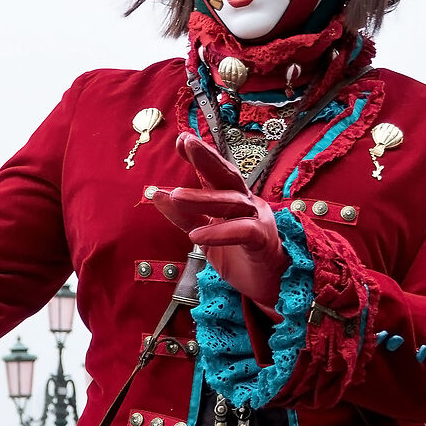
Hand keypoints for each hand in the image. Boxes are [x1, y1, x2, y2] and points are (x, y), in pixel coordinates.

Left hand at [149, 131, 285, 311]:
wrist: (268, 286)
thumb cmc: (239, 256)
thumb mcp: (205, 235)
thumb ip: (185, 216)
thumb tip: (157, 195)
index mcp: (233, 199)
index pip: (216, 173)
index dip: (201, 156)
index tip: (181, 139)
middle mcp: (247, 204)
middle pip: (227, 176)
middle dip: (208, 158)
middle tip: (186, 142)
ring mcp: (258, 220)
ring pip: (231, 202)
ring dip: (202, 198)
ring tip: (174, 195)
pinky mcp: (263, 242)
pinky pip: (243, 232)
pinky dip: (219, 233)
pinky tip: (196, 236)